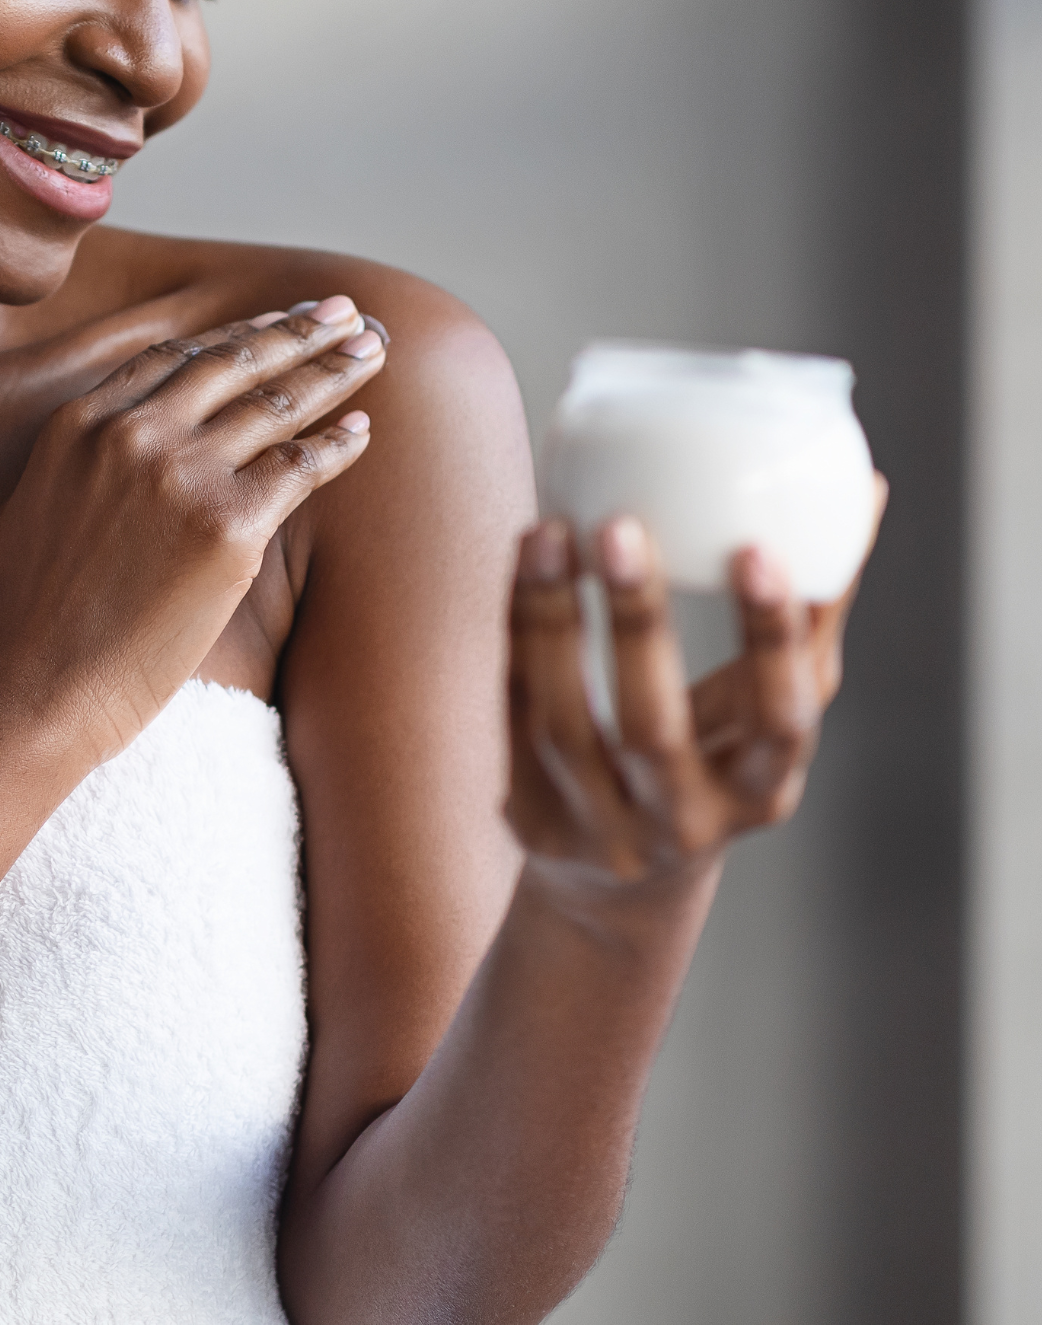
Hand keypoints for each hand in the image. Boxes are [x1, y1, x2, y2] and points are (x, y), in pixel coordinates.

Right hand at [0, 298, 385, 765]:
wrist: (36, 688)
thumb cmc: (28, 621)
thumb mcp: (35, 507)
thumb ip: (84, 461)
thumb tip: (116, 448)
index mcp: (81, 423)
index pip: (174, 357)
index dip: (231, 335)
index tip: (271, 321)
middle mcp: (133, 432)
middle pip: (232, 362)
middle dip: (295, 331)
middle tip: (341, 309)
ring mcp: (182, 473)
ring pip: (276, 403)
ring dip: (332, 369)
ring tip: (372, 348)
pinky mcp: (228, 524)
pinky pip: (300, 466)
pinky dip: (338, 443)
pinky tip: (362, 428)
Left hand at [504, 485, 885, 895]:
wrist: (620, 888)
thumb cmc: (711, 762)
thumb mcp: (768, 713)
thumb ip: (807, 617)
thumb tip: (865, 491)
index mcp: (760, 792)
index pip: (777, 721)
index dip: (770, 641)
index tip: (755, 550)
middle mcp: (679, 822)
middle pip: (651, 730)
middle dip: (637, 625)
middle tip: (621, 526)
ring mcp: (596, 828)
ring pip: (562, 722)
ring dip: (550, 617)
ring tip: (549, 532)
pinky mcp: (529, 816)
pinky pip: (513, 714)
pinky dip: (516, 634)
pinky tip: (524, 562)